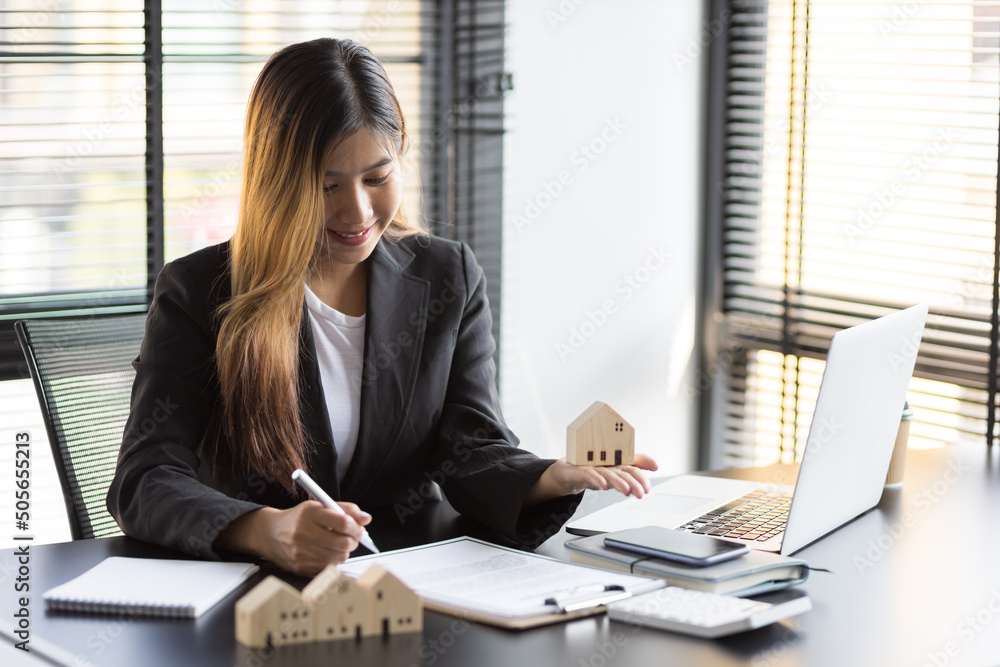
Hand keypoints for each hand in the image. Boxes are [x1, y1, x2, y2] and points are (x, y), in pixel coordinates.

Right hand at [215, 500, 371, 575]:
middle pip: (343, 543)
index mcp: (309, 514)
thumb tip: (367, 518)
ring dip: (344, 551)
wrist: (269, 534)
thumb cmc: (298, 519)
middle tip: (351, 537)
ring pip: (338, 557)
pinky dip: (332, 561)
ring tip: (337, 544)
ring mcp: (300, 552)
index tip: (358, 527)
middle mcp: (303, 533)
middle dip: (353, 540)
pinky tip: (325, 552)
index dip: (356, 526)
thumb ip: (345, 509)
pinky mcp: (300, 567)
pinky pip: (328, 568)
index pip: (343, 522)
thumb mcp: (319, 506)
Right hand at [524, 454, 657, 505]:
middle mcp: (604, 464)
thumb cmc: (590, 469)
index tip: (647, 488)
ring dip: (618, 481)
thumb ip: (634, 467)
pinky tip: (603, 485)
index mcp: (614, 464)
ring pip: (607, 472)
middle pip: (622, 470)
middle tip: (641, 493)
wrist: (565, 473)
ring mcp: (591, 466)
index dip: (641, 477)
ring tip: (626, 490)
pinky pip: (588, 474)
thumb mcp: (614, 472)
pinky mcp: (578, 470)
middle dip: (634, 482)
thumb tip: (655, 465)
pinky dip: (596, 479)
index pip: (631, 468)